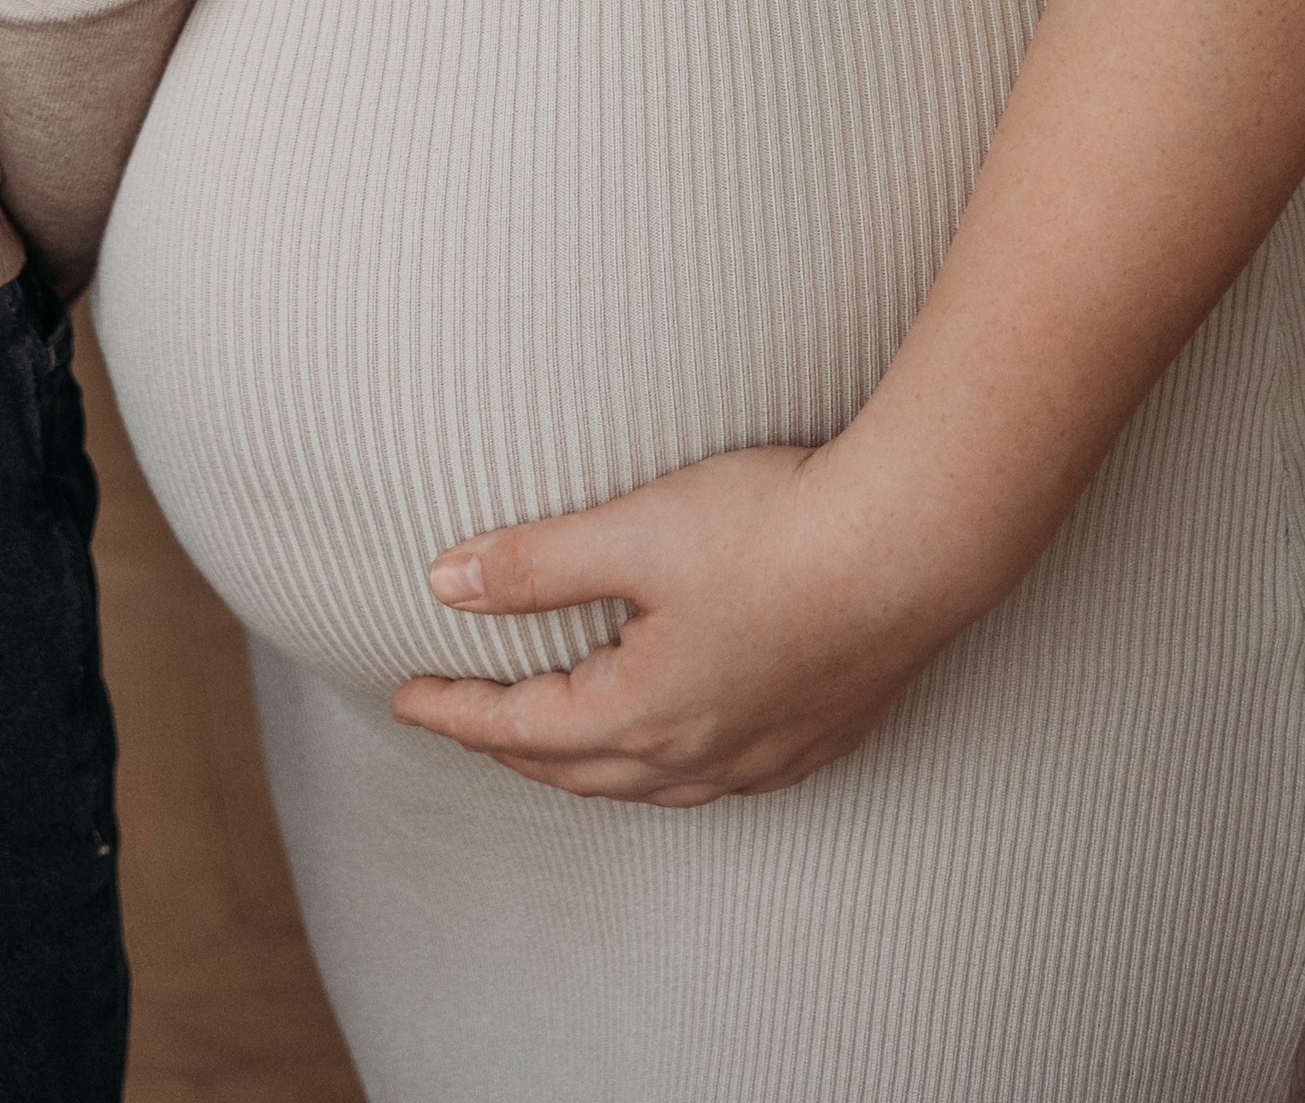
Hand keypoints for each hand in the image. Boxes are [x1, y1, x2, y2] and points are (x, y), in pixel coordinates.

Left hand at [393, 444, 972, 804]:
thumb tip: (446, 582)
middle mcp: (701, 752)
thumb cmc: (771, 530)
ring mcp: (764, 752)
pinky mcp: (816, 735)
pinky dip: (668, 771)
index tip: (405, 698)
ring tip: (552, 742)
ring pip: (651, 784)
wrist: (909, 547)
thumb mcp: (631, 532)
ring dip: (588, 767)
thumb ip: (535, 564)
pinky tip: (676, 748)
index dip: (456, 710)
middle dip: (511, 749)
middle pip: (579, 768)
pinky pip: (720, 778)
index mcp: (643, 712)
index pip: (520, 727)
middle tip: (464, 720)